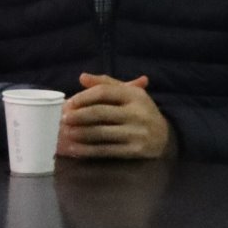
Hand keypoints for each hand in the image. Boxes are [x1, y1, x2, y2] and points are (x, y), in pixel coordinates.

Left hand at [58, 73, 175, 159]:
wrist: (164, 137)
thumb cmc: (140, 111)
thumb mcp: (128, 93)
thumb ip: (106, 83)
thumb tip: (82, 77)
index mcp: (135, 95)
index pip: (104, 92)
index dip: (84, 97)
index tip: (69, 103)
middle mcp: (137, 113)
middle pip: (100, 113)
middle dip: (78, 116)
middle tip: (63, 119)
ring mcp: (136, 133)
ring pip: (100, 133)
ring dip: (79, 133)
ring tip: (66, 133)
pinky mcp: (134, 150)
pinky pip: (105, 150)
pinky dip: (87, 150)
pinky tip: (74, 149)